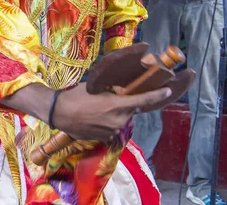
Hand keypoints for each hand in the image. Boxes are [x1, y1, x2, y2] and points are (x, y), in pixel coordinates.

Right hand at [52, 83, 171, 141]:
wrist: (59, 113)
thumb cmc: (76, 96)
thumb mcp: (96, 88)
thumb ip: (112, 90)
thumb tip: (122, 89)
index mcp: (117, 105)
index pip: (143, 99)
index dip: (157, 95)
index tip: (167, 90)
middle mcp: (118, 119)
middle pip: (130, 111)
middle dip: (124, 105)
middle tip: (110, 100)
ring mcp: (112, 130)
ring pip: (120, 120)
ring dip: (115, 115)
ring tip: (97, 110)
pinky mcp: (105, 138)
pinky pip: (112, 129)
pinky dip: (107, 123)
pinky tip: (94, 118)